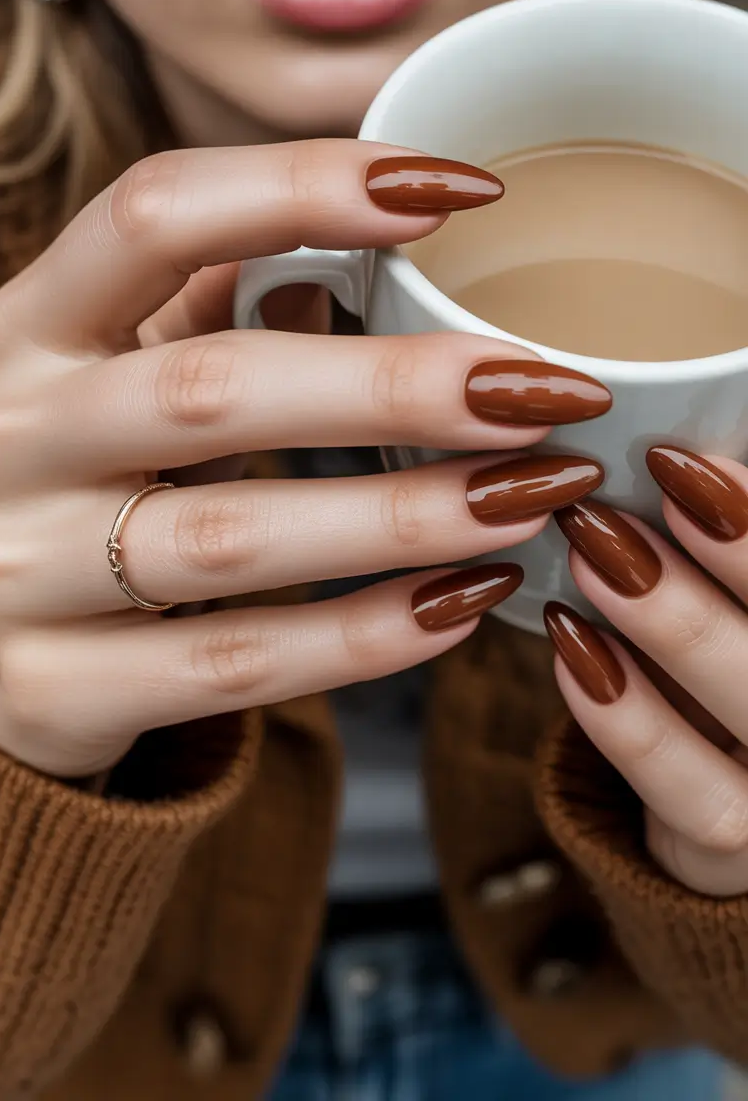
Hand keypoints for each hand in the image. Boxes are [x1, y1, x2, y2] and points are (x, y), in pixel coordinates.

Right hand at [0, 139, 609, 778]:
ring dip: (399, 517)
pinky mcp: (54, 687)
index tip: (457, 190)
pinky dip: (360, 638)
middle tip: (536, 390)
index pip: (153, 216)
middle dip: (389, 388)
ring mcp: (16, 571)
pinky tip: (461, 605)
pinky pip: (232, 662)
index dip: (299, 187)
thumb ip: (221, 303)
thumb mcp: (128, 371)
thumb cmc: (93, 481)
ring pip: (229, 540)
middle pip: (207, 389)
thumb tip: (379, 247)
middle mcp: (7, 438)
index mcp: (35, 327)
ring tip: (528, 500)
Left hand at [547, 448, 747, 896]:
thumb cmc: (729, 666)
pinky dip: (630, 719)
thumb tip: (667, 454)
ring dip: (676, 625)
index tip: (692, 457)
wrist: (723, 805)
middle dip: (742, 555)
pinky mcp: (736, 849)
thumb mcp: (730, 603)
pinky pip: (691, 792)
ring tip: (593, 553)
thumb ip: (720, 543)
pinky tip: (572, 647)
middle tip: (659, 480)